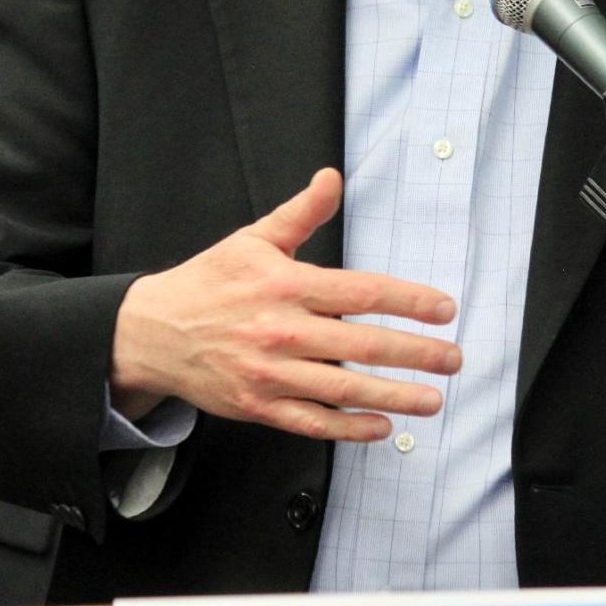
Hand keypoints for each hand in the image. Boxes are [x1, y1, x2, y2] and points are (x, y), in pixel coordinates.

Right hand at [110, 167, 459, 440]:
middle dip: (416, 353)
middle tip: (452, 358)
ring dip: (396, 396)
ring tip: (432, 399)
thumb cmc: (208, 282)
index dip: (410, 301)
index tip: (443, 309)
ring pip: (345, 390)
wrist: (153, 331)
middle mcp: (283, 331)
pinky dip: (350, 428)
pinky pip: (313, 422)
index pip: (363, 292)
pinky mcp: (260, 406)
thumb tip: (330, 177)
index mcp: (286, 285)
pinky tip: (381, 426)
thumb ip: (301, 213)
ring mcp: (271, 373)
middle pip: (364, 345)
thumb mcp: (253, 238)